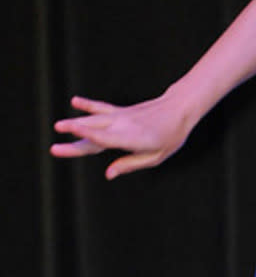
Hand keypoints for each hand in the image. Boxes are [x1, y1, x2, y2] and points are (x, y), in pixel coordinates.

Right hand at [51, 91, 192, 179]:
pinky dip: (88, 105)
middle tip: (54, 148)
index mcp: (133, 139)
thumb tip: (108, 174)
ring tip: (58, 126)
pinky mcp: (121, 111)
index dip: (89, 138)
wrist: (180, 108)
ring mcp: (121, 116)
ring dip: (76, 122)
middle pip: (95, 133)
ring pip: (95, 119)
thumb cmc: (171, 136)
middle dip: (75, 140)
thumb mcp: (156, 156)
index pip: (106, 139)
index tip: (74, 136)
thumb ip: (130, 164)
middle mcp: (124, 126)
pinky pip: (101, 108)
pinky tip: (74, 101)